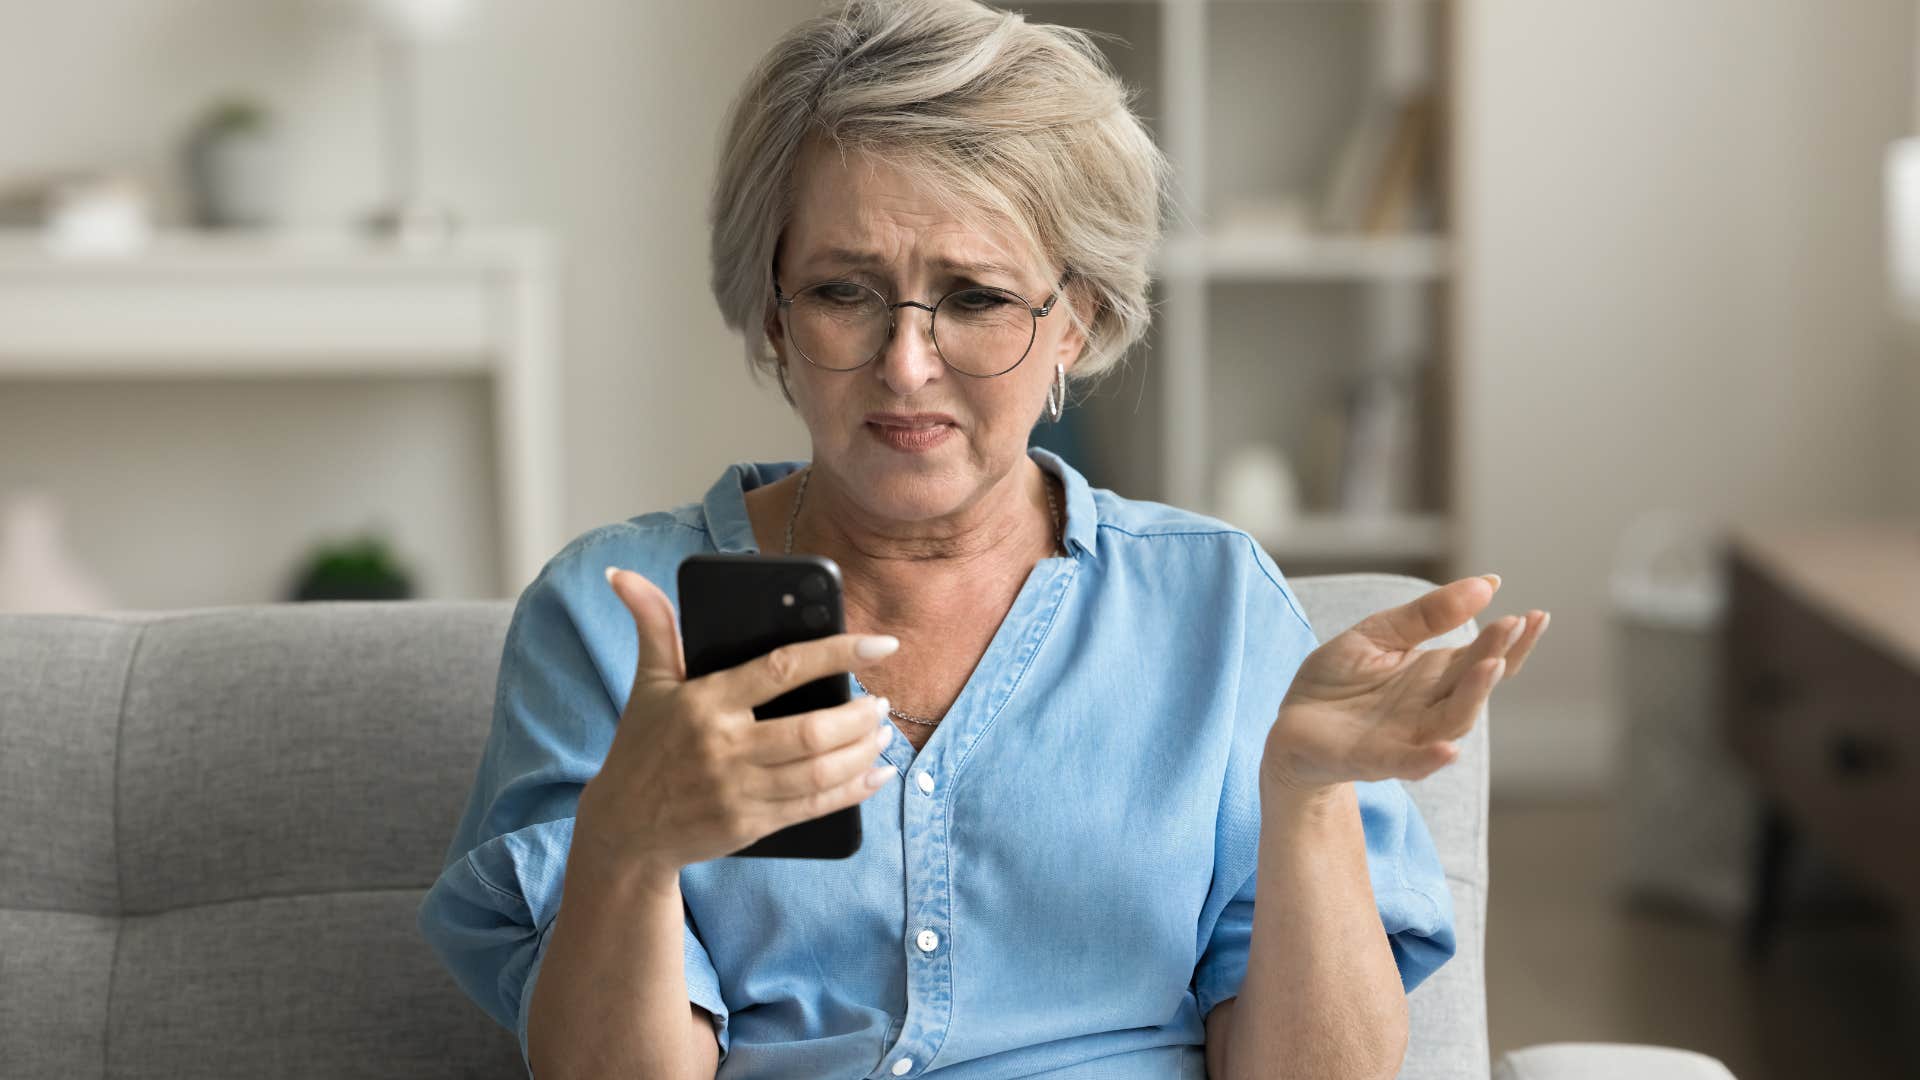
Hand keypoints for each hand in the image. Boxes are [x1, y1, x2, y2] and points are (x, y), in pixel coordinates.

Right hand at [574, 566, 901, 879]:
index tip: (880, 644)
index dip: (837, 653)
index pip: (782, 668)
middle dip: (859, 716)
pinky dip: (854, 790)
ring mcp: (738, 790)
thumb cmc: (642, 747)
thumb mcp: (648, 684)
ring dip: (863, 751)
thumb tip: (623, 575)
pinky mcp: (750, 825)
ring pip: (820, 771)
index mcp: (706, 702)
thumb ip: (653, 626)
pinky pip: (814, 807)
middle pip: (812, 730)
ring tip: (882, 732)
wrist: (625, 828)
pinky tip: (876, 775)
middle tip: (881, 702)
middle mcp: (724, 747)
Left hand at [1261, 574, 1548, 796]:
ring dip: (1474, 695)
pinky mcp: (1375, 760)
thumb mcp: (1378, 634)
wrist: (1291, 724)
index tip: (1538, 615)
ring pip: (1452, 721)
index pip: (1484, 657)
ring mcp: (1407, 736)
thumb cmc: (1337, 680)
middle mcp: (1430, 708)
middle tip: (1514, 626)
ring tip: (1491, 664)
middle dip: (1496, 655)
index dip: (1513, 641)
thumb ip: (1428, 614)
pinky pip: (1409, 763)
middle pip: (1474, 684)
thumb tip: (1488, 583)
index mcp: (1435, 676)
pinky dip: (1429, 759)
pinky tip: (1448, 750)